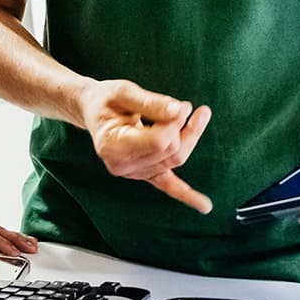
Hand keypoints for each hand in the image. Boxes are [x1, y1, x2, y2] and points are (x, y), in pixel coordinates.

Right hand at [75, 79, 211, 211]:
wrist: (94, 110)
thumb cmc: (108, 99)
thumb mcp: (124, 92)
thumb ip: (150, 102)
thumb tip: (179, 110)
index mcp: (111, 145)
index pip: (158, 141)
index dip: (175, 122)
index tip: (181, 104)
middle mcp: (120, 165)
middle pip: (170, 151)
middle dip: (183, 127)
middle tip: (185, 105)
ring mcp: (132, 173)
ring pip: (175, 160)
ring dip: (190, 138)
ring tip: (199, 114)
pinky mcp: (144, 173)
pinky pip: (168, 186)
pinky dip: (187, 195)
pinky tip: (205, 207)